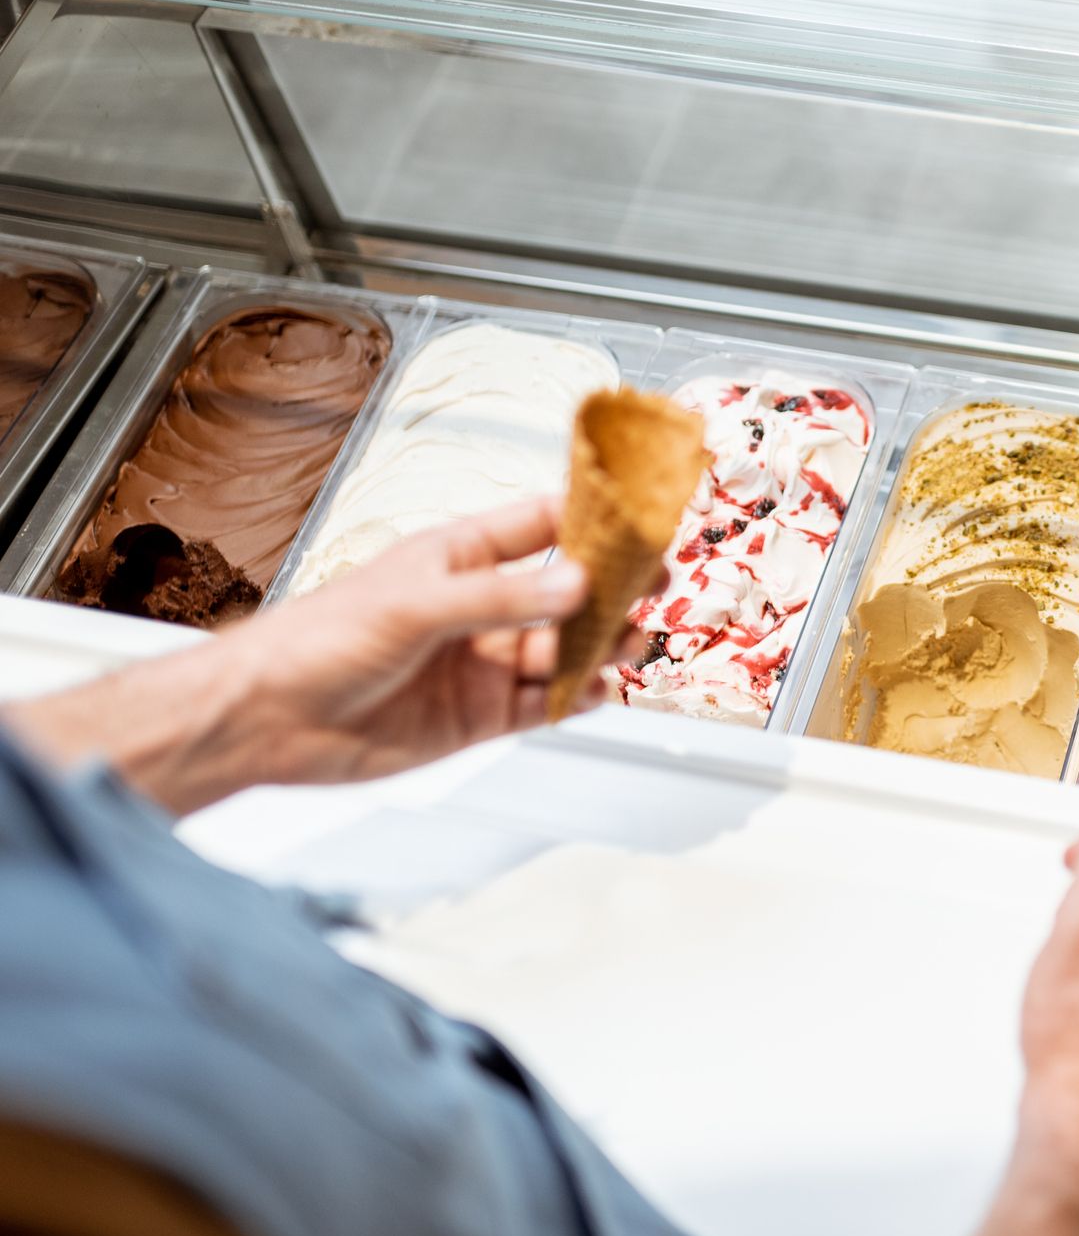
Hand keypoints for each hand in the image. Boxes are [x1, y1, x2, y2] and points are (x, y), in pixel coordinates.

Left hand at [224, 497, 627, 786]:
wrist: (269, 718)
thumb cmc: (319, 638)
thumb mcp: (416, 604)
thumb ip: (502, 598)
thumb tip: (577, 586)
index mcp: (459, 557)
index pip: (540, 525)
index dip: (591, 519)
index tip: (638, 518)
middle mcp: (479, 607)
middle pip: (565, 592)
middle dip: (611, 588)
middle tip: (652, 585)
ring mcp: (482, 663)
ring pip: (562, 650)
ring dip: (600, 644)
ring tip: (630, 641)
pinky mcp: (479, 716)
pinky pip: (544, 704)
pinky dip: (577, 697)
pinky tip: (598, 689)